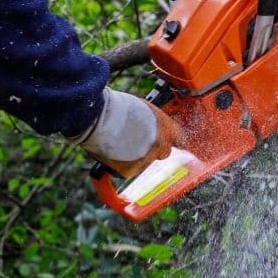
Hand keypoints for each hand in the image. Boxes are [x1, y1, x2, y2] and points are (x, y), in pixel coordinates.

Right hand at [69, 89, 183, 178]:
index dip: (170, 138)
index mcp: (166, 127)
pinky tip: (112, 153)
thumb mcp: (143, 107)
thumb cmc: (117, 107)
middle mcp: (160, 145)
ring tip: (119, 143)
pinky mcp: (129, 170)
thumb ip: (153, 121)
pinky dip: (121, 165)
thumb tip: (153, 126)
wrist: (98, 117)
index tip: (165, 138)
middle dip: (154, 148)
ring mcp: (145, 159)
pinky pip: (128, 170)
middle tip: (139, 141)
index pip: (178, 137)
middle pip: (164, 152)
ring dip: (136, 156)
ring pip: (145, 161)